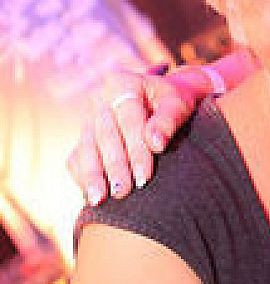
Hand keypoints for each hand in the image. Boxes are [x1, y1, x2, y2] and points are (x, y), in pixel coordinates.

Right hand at [67, 64, 217, 203]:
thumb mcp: (178, 103)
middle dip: (114, 167)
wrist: (159, 98)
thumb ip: (169, 120)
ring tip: (98, 199)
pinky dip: (82, 176)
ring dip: (92, 175)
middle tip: (123, 192)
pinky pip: (76, 156)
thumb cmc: (172, 102)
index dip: (136, 151)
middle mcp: (100, 98)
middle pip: (105, 136)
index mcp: (123, 83)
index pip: (129, 121)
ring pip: (87, 148)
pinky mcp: (84, 135)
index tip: (145, 178)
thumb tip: (156, 143)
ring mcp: (88, 117)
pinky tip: (89, 195)